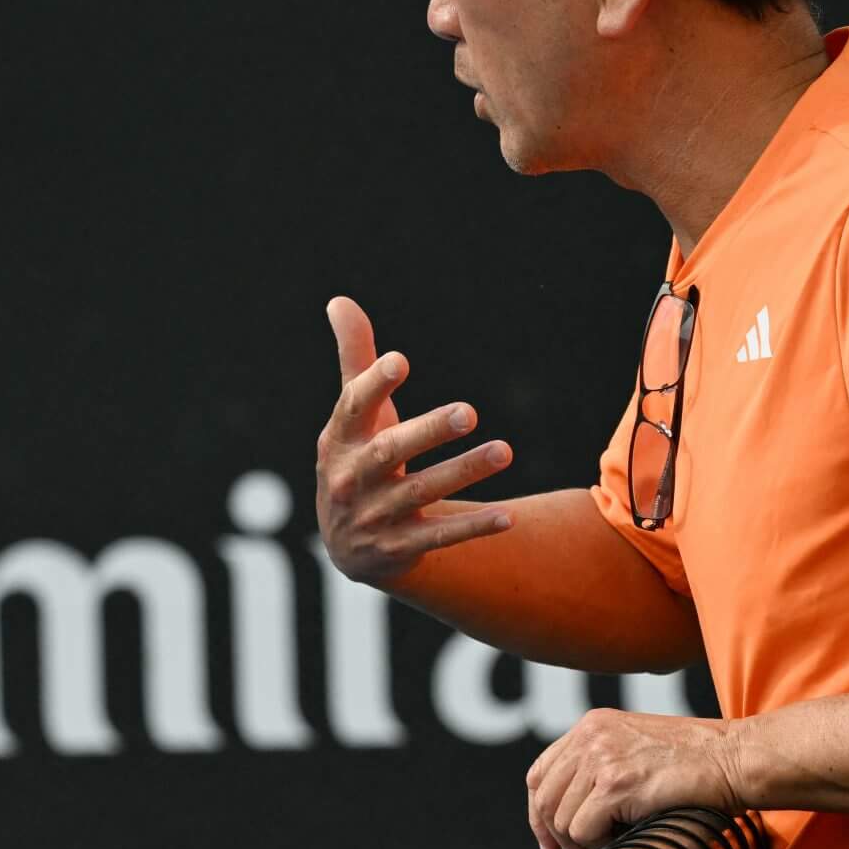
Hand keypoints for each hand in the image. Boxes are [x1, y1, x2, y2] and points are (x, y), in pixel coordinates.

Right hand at [315, 297, 515, 586]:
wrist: (347, 546)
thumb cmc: (358, 459)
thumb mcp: (353, 416)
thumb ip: (353, 359)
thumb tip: (339, 300)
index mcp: (339, 439)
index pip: (354, 407)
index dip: (375, 384)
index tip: (401, 360)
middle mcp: (352, 478)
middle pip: (391, 451)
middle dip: (429, 431)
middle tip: (469, 410)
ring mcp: (375, 516)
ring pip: (421, 493)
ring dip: (463, 472)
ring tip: (505, 450)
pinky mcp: (400, 548)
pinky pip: (439, 537)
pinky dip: (472, 528)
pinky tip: (509, 517)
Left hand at [525, 708, 745, 848]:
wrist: (736, 758)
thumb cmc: (699, 762)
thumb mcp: (638, 750)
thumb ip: (602, 768)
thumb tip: (568, 816)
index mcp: (591, 726)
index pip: (540, 772)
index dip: (539, 810)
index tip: (550, 841)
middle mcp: (589, 736)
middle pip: (543, 797)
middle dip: (555, 834)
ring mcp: (600, 758)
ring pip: (560, 818)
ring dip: (581, 843)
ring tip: (612, 846)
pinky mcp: (616, 785)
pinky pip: (581, 830)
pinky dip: (596, 846)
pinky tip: (622, 842)